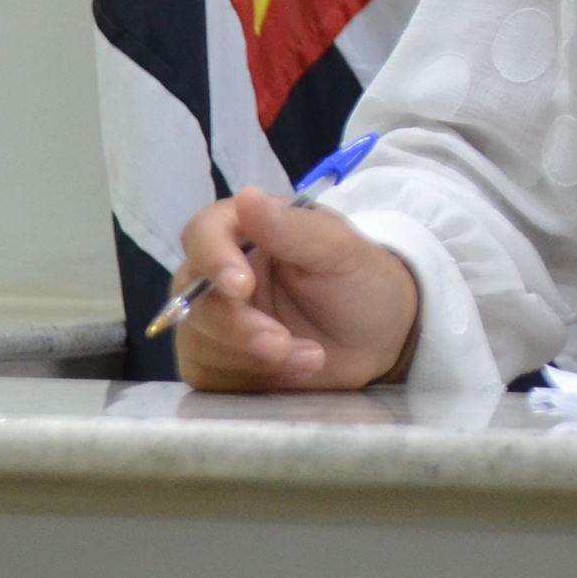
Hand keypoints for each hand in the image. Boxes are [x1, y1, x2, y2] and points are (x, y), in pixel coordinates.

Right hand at [170, 189, 421, 391]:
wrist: (384, 339)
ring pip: (198, 341)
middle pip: (192, 297)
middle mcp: (218, 275)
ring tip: (313, 358)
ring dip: (253, 359)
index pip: (202, 235)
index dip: (213, 259)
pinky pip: (209, 376)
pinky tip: (295, 372)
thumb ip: (295, 229)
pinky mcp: (216, 363)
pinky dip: (252, 380)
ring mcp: (213, 321)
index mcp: (246, 232)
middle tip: (282, 343)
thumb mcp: (343, 251)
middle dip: (237, 327)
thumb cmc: (362, 282)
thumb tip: (247, 196)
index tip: (242, 287)